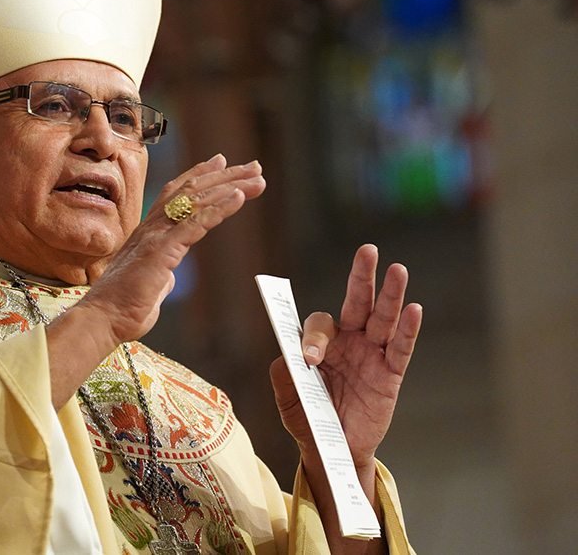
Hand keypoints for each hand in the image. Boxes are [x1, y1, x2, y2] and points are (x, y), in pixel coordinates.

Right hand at [80, 153, 265, 348]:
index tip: (222, 162)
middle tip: (254, 167)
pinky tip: (239, 198)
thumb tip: (169, 277)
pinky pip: (195, 223)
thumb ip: (162, 275)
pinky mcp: (161, 251)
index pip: (176, 193)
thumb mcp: (150, 286)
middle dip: (225, 176)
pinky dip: (219, 208)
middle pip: (192, 190)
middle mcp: (152, 227)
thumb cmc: (123, 307)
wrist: (102, 319)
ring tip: (256, 178)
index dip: (200, 175)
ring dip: (230, 187)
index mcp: (149, 232)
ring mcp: (156, 236)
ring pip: (196, 201)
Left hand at [270, 244, 421, 467]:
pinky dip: (409, 330)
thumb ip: (284, 377)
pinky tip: (415, 308)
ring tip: (398, 270)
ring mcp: (372, 355)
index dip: (314, 338)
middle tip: (367, 250)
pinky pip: (401, 349)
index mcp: (321, 343)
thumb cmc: (309, 420)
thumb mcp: (289, 402)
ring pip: (384, 319)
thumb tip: (287, 356)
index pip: (319, 325)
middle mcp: (349, 342)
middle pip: (357, 302)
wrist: (333, 450)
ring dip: (391, 295)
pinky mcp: (390, 375)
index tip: (309, 360)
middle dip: (362, 277)